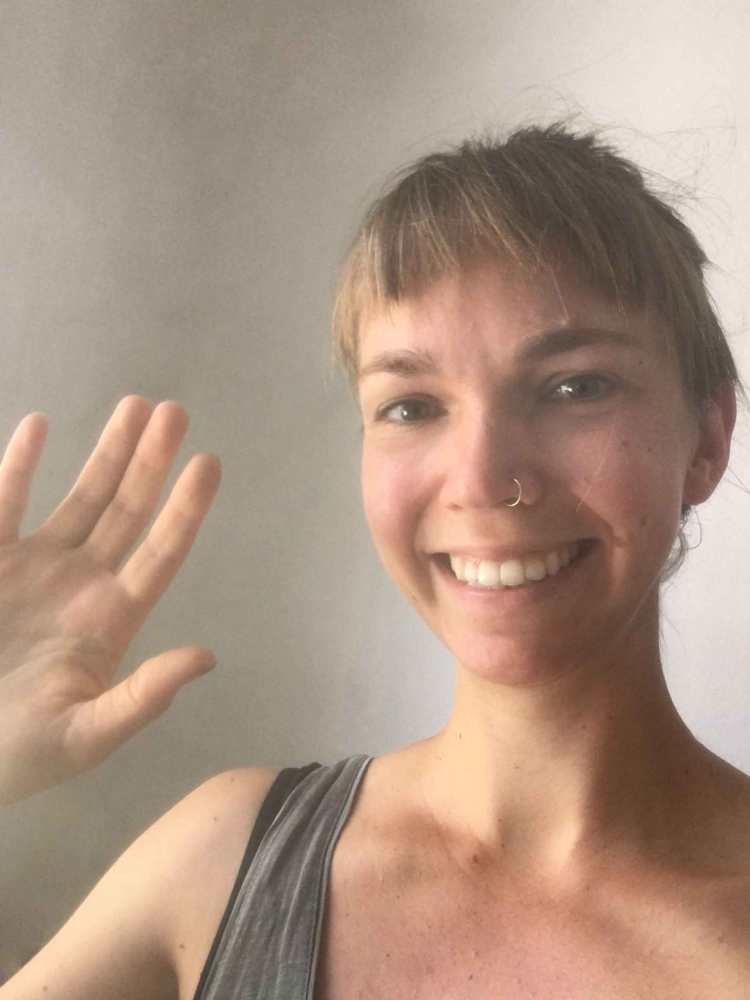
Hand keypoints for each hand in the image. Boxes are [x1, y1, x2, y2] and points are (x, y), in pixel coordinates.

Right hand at [0, 396, 220, 804]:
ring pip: (79, 496)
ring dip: (106, 452)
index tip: (209, 463)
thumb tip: (206, 657)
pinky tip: (38, 425)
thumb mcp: (86, 736)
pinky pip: (3, 502)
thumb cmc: (17, 756)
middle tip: (175, 412)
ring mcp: (33, 568)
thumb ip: (143, 696)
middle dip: (151, 462)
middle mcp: (80, 583)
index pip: (160, 552)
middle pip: (127, 510)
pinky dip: (18, 464)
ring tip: (135, 405)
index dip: (186, 509)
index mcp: (111, 621)